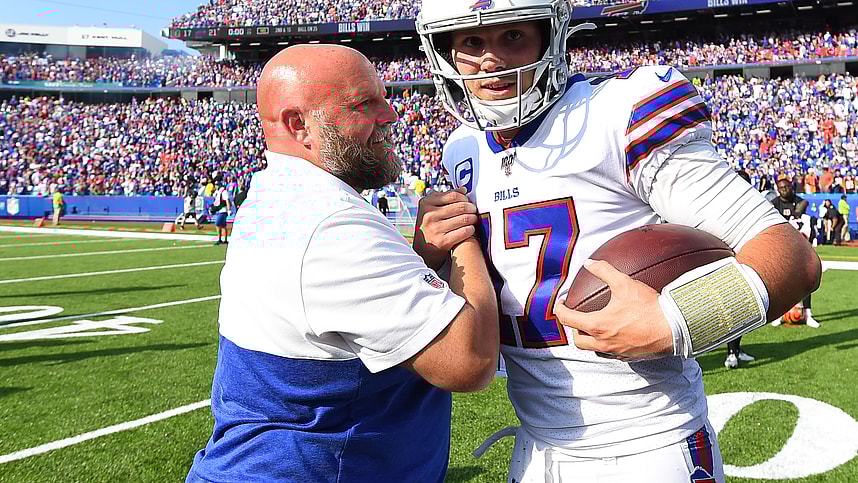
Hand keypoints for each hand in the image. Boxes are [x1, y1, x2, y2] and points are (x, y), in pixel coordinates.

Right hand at [413, 187, 478, 269]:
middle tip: (474, 210)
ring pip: (465, 219)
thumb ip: (446, 197)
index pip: (453, 195)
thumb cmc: (431, 224)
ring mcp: (435, 229)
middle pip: (461, 207)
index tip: (468, 201)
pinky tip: (470, 229)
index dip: (464, 198)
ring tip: (473, 219)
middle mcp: (429, 215)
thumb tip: (463, 189)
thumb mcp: (432, 208)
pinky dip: (471, 229)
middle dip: (471, 208)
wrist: (423, 247)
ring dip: (473, 218)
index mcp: (426, 203)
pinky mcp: (442, 241)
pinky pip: (464, 231)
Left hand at [554, 259, 673, 360]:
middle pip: (578, 340)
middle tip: (576, 317)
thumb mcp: (624, 283)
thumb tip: (589, 263)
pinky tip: (614, 334)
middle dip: (573, 329)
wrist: (674, 327)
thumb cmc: (649, 307)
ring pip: (593, 349)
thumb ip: (604, 271)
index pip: (567, 319)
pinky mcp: (628, 356)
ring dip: (589, 339)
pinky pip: (611, 353)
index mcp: (598, 325)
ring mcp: (616, 351)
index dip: (559, 309)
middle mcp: (603, 342)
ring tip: (593, 326)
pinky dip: (607, 344)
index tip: (561, 303)